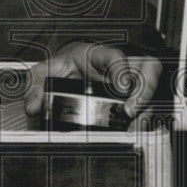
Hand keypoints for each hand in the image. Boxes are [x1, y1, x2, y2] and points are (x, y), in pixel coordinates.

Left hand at [25, 42, 161, 128]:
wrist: (74, 69)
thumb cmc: (65, 66)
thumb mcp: (45, 72)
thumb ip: (36, 86)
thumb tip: (33, 107)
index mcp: (98, 55)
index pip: (115, 56)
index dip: (122, 70)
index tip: (121, 88)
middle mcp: (121, 65)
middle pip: (147, 68)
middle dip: (145, 90)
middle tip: (131, 112)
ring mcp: (132, 80)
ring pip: (153, 86)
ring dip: (148, 107)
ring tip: (135, 126)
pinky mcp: (135, 95)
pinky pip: (150, 103)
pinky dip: (146, 117)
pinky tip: (136, 130)